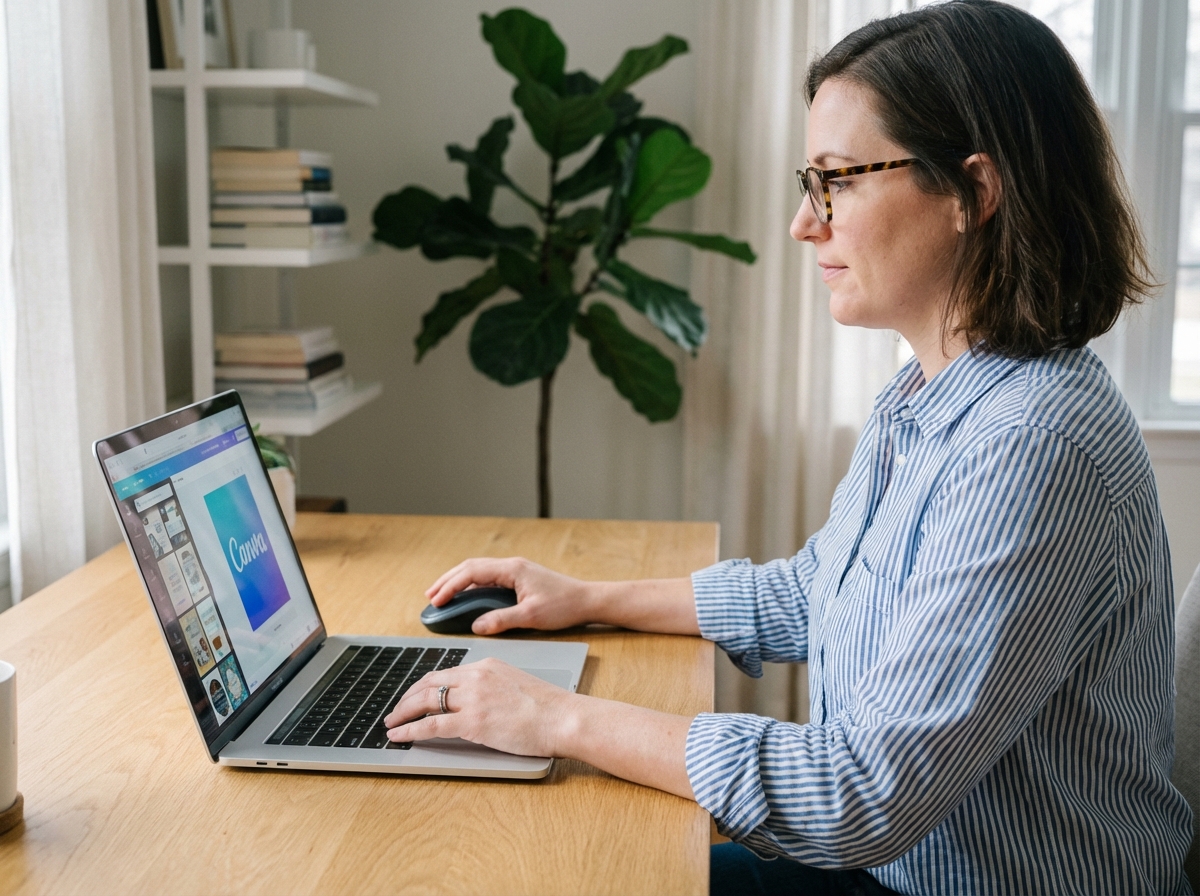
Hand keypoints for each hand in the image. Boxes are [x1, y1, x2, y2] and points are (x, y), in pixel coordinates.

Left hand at [383, 658, 572, 756]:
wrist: (564, 717)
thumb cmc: (549, 708)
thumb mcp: (516, 685)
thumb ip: (493, 688)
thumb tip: (479, 703)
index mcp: (487, 665)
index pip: (446, 673)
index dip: (424, 686)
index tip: (414, 696)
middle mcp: (476, 677)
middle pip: (429, 683)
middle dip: (407, 697)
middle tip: (395, 710)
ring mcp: (473, 699)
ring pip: (425, 701)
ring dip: (403, 713)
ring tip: (391, 723)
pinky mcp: (473, 722)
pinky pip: (431, 725)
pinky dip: (410, 731)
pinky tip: (400, 736)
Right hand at [425, 557, 595, 634]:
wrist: (587, 601)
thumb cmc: (564, 605)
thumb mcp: (531, 617)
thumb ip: (501, 620)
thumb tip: (476, 626)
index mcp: (512, 569)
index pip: (472, 572)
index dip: (450, 586)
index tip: (436, 600)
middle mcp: (511, 566)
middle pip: (471, 567)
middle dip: (448, 580)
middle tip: (430, 596)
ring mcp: (515, 572)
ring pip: (478, 572)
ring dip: (459, 582)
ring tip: (441, 596)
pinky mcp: (519, 580)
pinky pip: (488, 579)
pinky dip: (472, 587)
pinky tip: (465, 599)